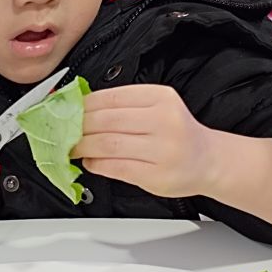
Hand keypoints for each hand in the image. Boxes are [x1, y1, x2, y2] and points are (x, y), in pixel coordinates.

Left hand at [72, 85, 218, 198]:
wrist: (207, 160)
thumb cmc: (176, 133)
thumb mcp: (156, 108)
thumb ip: (123, 107)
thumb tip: (78, 109)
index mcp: (161, 98)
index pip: (110, 97)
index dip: (82, 105)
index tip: (67, 111)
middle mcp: (164, 120)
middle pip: (107, 120)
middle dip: (79, 127)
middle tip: (64, 132)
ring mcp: (163, 149)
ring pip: (108, 144)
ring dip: (83, 146)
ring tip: (73, 147)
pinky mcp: (157, 175)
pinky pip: (116, 167)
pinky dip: (97, 164)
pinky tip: (91, 161)